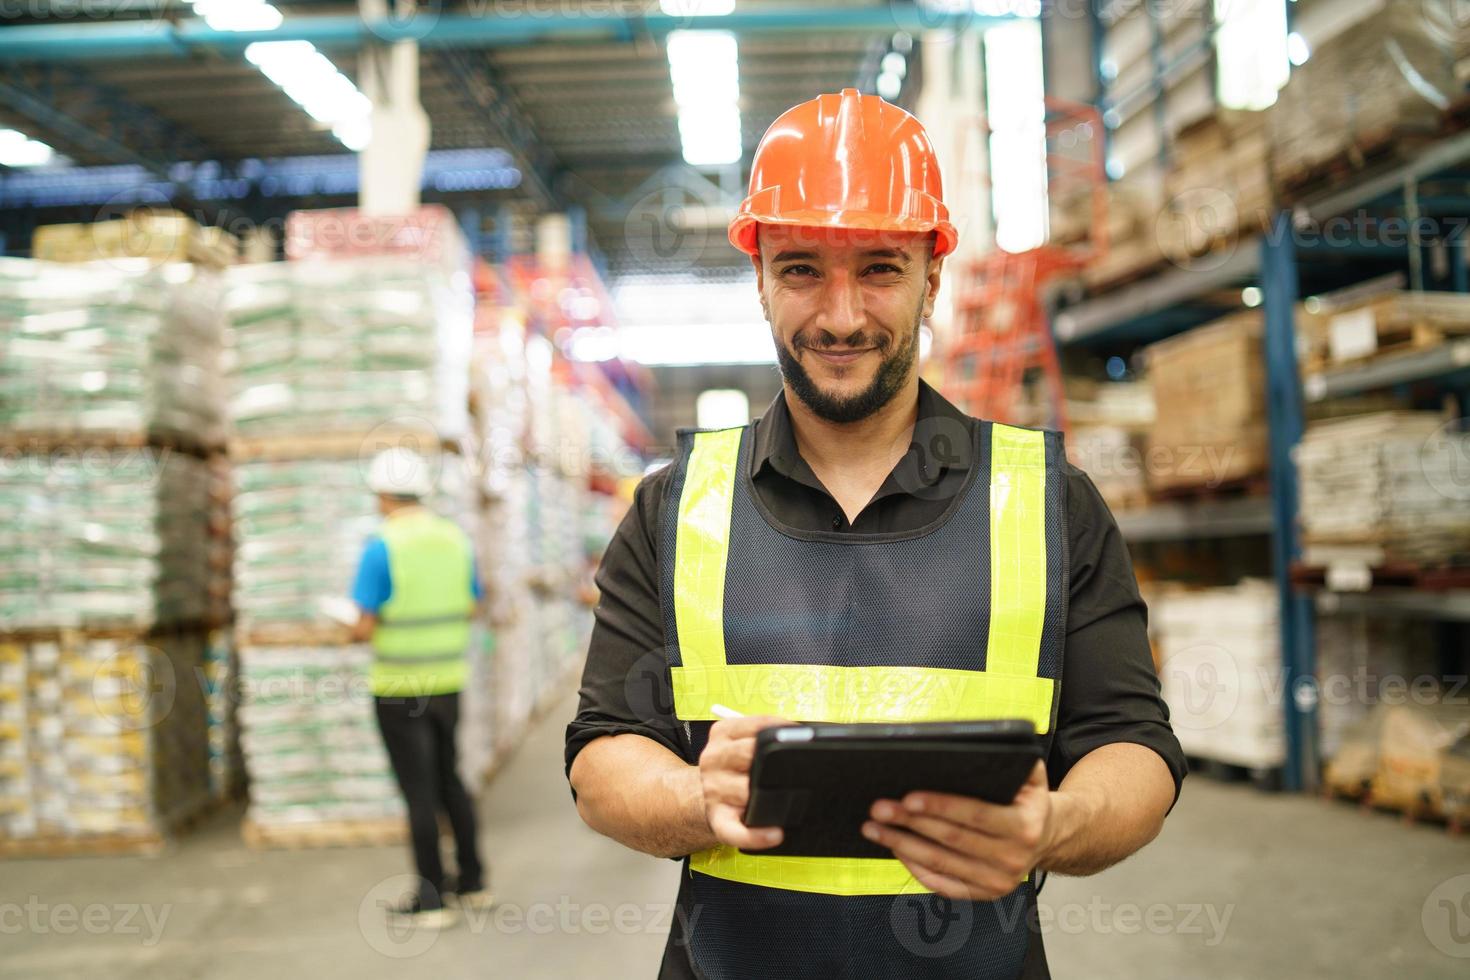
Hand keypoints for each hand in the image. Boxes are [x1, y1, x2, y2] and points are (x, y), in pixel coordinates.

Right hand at [697, 714, 790, 850]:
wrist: (699, 796)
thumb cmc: (731, 768)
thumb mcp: (738, 741)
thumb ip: (763, 735)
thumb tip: (801, 736)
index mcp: (722, 734)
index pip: (757, 725)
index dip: (782, 730)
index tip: (799, 736)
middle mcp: (714, 759)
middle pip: (748, 754)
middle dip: (770, 760)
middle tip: (790, 767)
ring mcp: (714, 790)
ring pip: (745, 791)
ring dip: (767, 796)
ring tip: (786, 798)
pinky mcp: (718, 819)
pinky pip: (736, 831)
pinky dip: (757, 835)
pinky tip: (775, 834)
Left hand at [862, 760, 1054, 900]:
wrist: (1046, 836)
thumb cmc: (1027, 799)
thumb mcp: (1032, 774)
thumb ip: (1014, 758)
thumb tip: (975, 745)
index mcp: (1023, 826)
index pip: (975, 815)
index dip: (940, 807)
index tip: (908, 798)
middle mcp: (1012, 859)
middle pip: (950, 839)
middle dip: (910, 823)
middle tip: (879, 808)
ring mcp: (997, 881)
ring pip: (940, 863)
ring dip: (902, 844)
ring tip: (874, 828)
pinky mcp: (983, 895)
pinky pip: (942, 884)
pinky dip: (914, 867)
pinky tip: (895, 848)